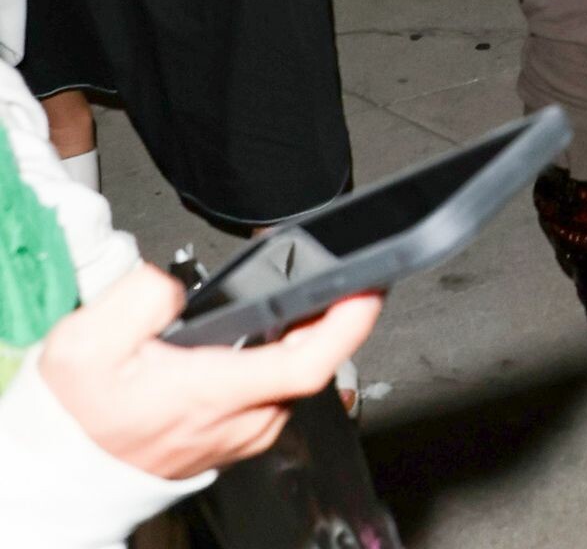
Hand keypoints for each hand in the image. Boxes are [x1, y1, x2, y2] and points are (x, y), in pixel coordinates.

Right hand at [38, 263, 381, 482]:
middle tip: (337, 269)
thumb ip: (139, 298)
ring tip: (306, 292)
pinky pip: (277, 391)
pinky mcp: (238, 438)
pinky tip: (272, 330)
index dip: (347, 322)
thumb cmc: (76, 415)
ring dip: (306, 334)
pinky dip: (283, 356)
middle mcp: (240, 420)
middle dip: (330, 313)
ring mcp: (243, 433)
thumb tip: (176, 282)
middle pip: (311, 363)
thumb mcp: (85, 346)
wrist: (62, 471)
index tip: (369, 285)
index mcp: (212, 394)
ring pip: (295, 377)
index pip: (305, 363)